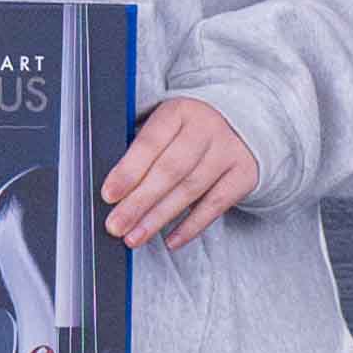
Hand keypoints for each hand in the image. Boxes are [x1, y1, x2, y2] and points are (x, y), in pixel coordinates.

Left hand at [98, 94, 261, 251]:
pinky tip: (171, 241)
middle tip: (116, 226)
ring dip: (159, 218)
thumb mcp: (165, 126)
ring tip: (136, 237)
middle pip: (169, 170)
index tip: (109, 195)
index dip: (128, 170)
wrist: (242, 125)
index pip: (150, 142)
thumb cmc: (188, 132)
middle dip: (139, 202)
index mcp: (178, 112)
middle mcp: (205, 128)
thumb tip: (114, 190)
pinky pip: (215, 206)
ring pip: (190, 190)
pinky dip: (191, 226)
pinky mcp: (244, 174)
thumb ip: (141, 151)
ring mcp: (227, 151)